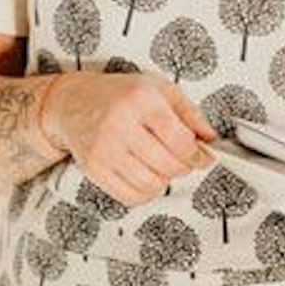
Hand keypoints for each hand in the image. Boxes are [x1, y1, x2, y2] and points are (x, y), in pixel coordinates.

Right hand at [41, 71, 215, 205]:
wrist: (73, 102)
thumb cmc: (118, 94)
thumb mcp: (159, 89)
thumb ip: (190, 112)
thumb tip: (211, 137)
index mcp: (141, 100)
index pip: (181, 141)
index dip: (198, 154)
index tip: (202, 156)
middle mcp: (121, 124)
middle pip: (169, 165)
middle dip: (184, 167)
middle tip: (183, 159)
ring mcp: (105, 149)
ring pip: (152, 184)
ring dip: (165, 180)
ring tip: (162, 165)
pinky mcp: (94, 168)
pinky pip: (130, 196)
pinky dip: (146, 192)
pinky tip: (146, 176)